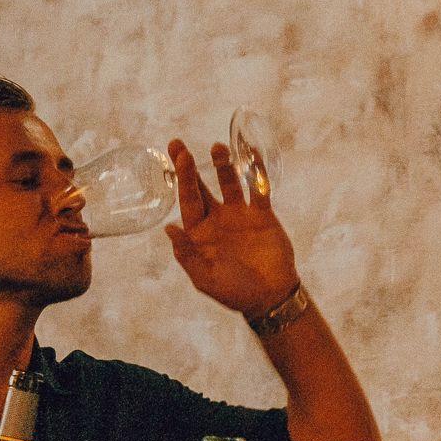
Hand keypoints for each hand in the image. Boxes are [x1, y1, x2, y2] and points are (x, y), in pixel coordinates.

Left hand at [164, 138, 299, 318]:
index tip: (178, 158)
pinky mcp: (262, 214)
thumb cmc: (234, 292)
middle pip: (200, 186)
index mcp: (199, 233)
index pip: (187, 200)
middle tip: (176, 144)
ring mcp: (239, 214)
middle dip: (188, 166)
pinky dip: (256, 171)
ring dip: (222, 164)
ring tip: (216, 147)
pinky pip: (258, 187)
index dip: (182, 179)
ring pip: (228, 182)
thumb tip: (169, 228)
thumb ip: (187, 254)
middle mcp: (216, 219)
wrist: (270, 296)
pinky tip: (251, 153)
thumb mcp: (205, 278)